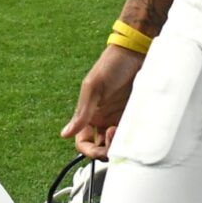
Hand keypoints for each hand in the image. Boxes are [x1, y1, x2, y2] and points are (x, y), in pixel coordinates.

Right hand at [60, 44, 145, 158]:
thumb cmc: (112, 64)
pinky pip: (133, 134)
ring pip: (117, 143)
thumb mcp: (94, 87)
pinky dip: (134, 138)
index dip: (89, 151)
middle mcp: (103, 118)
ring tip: (125, 133)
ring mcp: (119, 117)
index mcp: (88, 114)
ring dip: (120, 145)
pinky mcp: (134, 114)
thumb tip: (64, 134)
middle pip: (101, 147)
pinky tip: (136, 132)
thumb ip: (82, 112)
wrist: (136, 51)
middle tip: (114, 139)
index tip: (99, 150)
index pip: (83, 142)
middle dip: (106, 151)